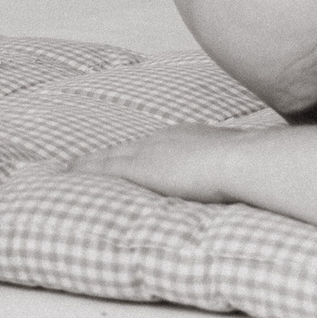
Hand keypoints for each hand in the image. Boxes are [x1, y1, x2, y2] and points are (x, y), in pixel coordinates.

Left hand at [70, 124, 262, 202]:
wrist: (241, 161)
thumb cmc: (251, 165)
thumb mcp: (239, 162)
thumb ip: (232, 170)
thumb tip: (247, 179)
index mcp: (186, 138)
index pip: (151, 146)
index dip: (134, 152)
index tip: (120, 157)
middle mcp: (163, 139)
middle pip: (125, 148)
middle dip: (105, 156)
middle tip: (79, 162)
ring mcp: (150, 151)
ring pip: (109, 156)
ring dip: (89, 163)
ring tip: (67, 168)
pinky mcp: (139, 168)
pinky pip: (101, 168)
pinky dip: (83, 171)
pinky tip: (66, 175)